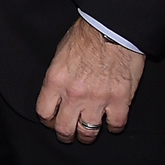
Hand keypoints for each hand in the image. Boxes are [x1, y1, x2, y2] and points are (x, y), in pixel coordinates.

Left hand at [35, 17, 144, 142]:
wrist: (112, 28)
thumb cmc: (85, 37)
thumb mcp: (59, 55)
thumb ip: (58, 79)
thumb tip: (57, 94)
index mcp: (55, 81)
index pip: (44, 112)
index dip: (47, 120)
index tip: (52, 121)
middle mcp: (73, 94)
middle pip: (64, 128)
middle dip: (65, 135)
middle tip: (68, 135)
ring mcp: (98, 98)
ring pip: (88, 131)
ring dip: (87, 136)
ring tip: (88, 134)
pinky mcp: (120, 99)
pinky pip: (115, 124)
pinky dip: (113, 126)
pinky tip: (111, 122)